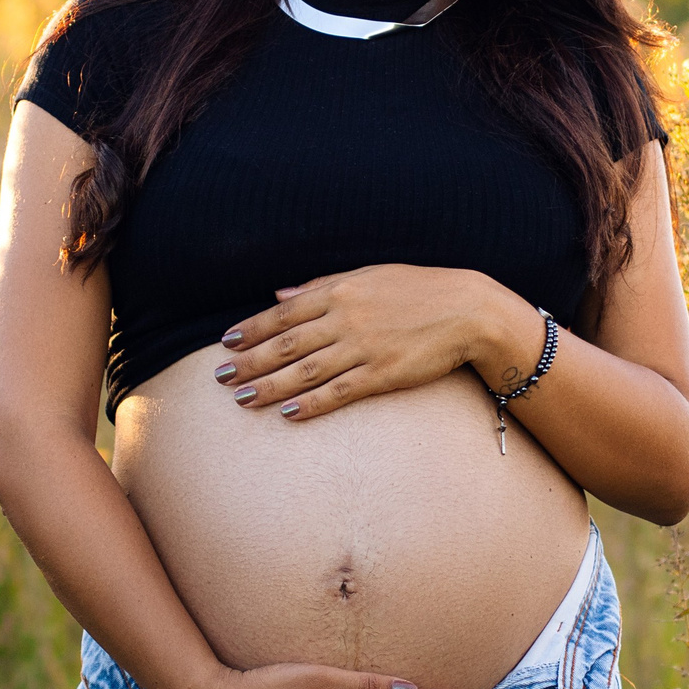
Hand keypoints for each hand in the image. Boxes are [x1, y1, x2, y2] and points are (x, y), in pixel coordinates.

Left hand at [215, 265, 539, 420]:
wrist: (468, 310)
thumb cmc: (419, 289)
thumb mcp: (368, 274)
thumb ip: (321, 283)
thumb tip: (279, 293)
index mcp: (340, 290)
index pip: (283, 313)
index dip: (252, 328)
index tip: (226, 342)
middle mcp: (346, 318)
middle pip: (286, 344)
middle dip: (250, 361)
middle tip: (220, 377)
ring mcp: (363, 348)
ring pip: (305, 371)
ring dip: (270, 387)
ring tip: (243, 400)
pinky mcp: (382, 374)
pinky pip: (338, 392)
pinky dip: (311, 404)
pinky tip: (288, 414)